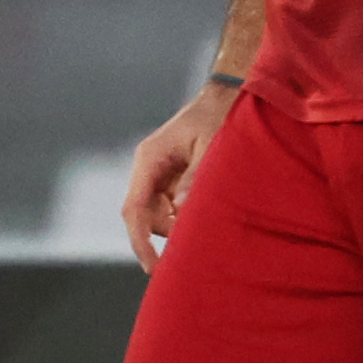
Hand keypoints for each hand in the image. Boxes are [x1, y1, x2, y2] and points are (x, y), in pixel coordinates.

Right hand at [121, 84, 235, 269]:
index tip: (153, 266)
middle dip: (162, 236)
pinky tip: (203, 217)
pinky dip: (182, 217)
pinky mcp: (171, 177)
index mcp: (150, 158)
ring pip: (155, 213)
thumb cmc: (220, 116)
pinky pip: (168, 206)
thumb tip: (181, 211)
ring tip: (206, 228)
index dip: (140, 241)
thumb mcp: (212, 147)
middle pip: (142, 216)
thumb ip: (196, 178)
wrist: (228, 96)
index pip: (134, 209)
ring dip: (174, 226)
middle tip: (190, 256)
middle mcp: (148, 167)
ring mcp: (157, 172)